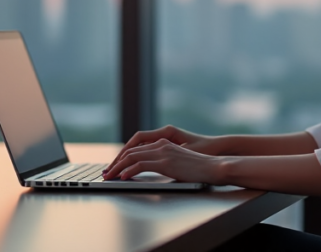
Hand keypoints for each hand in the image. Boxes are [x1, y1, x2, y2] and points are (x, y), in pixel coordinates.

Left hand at [107, 125, 221, 170]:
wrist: (213, 166)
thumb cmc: (199, 167)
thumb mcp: (178, 161)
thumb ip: (164, 161)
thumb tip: (150, 170)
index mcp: (164, 142)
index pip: (136, 147)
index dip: (123, 157)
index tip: (115, 167)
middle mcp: (161, 144)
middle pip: (130, 151)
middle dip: (116, 162)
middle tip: (107, 172)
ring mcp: (163, 152)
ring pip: (132, 157)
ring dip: (118, 167)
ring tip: (110, 176)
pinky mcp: (165, 162)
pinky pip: (141, 165)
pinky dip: (129, 171)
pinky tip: (123, 177)